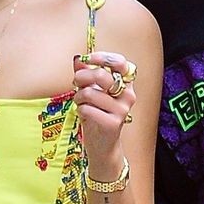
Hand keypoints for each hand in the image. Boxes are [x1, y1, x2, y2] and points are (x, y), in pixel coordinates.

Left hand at [74, 49, 138, 178]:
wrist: (102, 145)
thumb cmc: (97, 115)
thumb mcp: (92, 91)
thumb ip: (86, 74)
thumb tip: (78, 59)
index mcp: (126, 84)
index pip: (120, 63)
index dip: (102, 57)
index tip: (87, 59)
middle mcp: (128, 95)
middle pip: (101, 75)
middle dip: (82, 76)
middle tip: (75, 82)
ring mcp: (122, 110)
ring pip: (91, 93)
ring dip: (78, 97)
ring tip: (79, 102)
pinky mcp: (113, 123)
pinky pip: (87, 109)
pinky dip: (80, 110)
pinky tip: (83, 114)